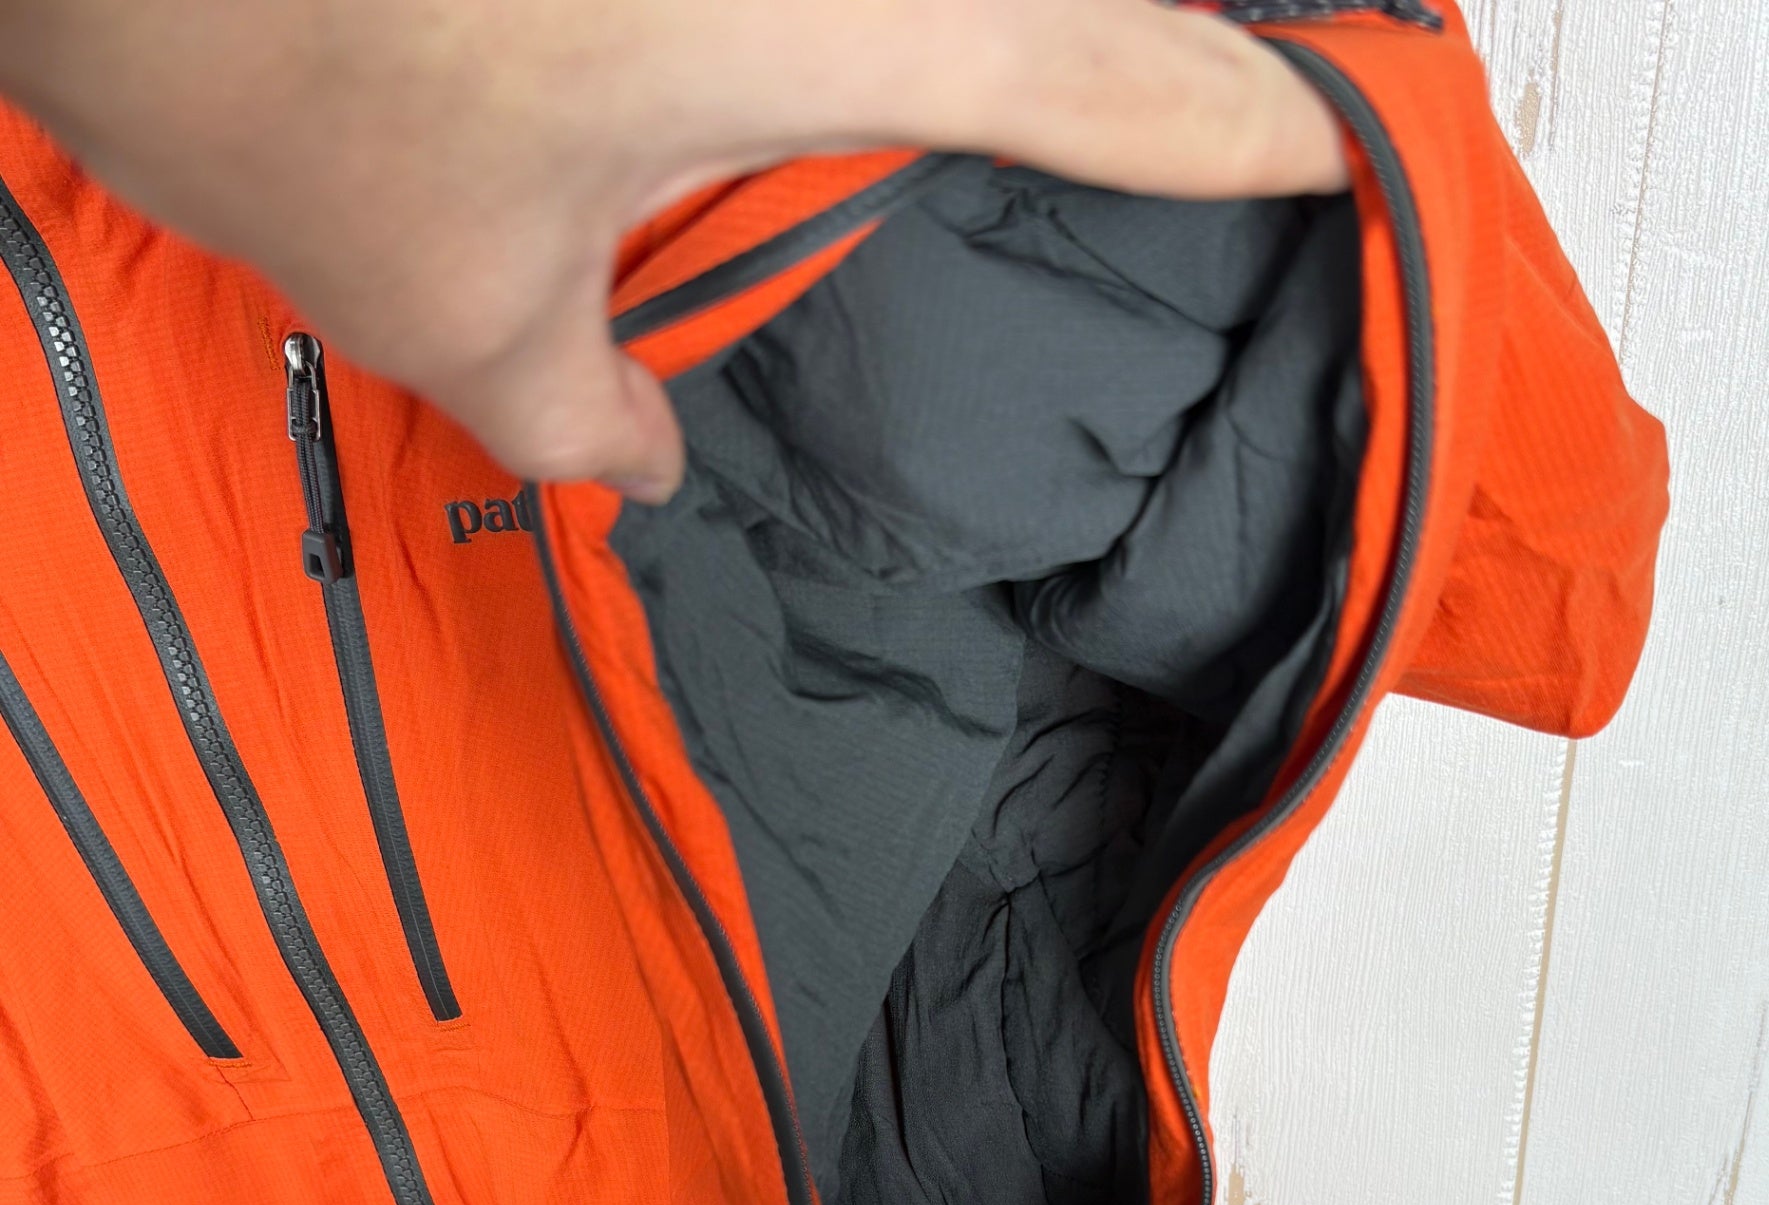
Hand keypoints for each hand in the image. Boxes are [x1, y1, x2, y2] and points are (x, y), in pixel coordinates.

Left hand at [0, 0, 1347, 500]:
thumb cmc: (270, 59)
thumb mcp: (459, 312)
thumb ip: (597, 414)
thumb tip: (648, 463)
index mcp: (836, 19)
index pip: (1121, 80)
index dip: (1254, 126)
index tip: (1365, 157)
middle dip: (1177, 59)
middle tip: (1265, 136)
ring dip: (1041, 46)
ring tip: (1099, 135)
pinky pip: (842, 9)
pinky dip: (893, 50)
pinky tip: (879, 107)